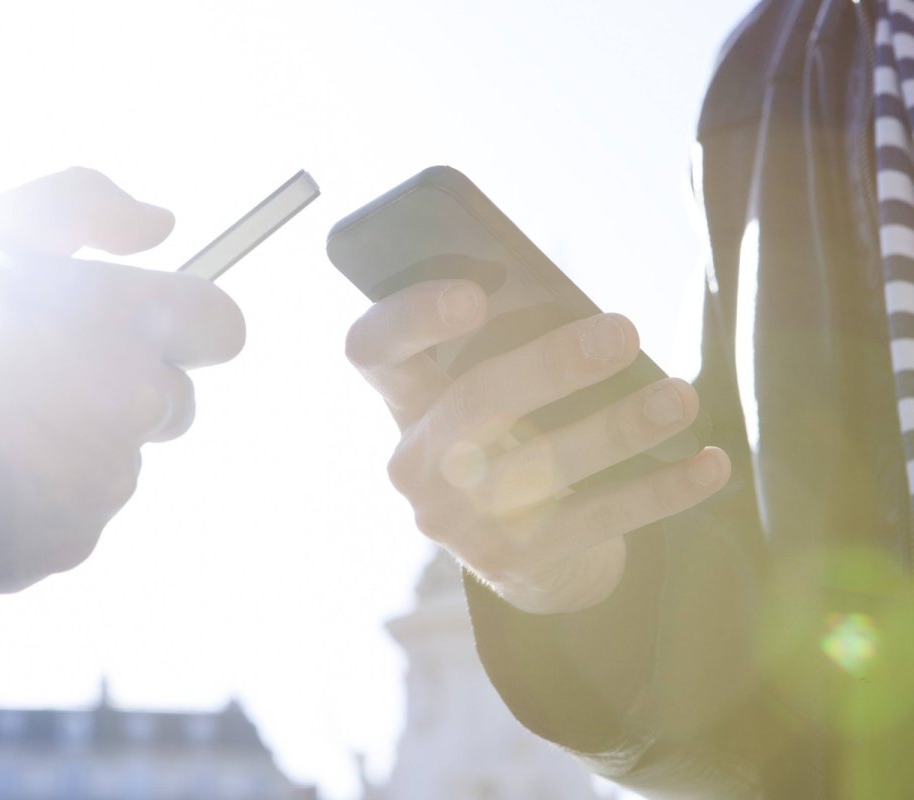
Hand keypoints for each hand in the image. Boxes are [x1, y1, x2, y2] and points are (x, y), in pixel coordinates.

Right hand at [345, 279, 729, 613]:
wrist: (523, 555)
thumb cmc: (517, 438)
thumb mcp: (494, 393)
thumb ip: (511, 349)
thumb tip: (589, 316)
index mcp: (404, 403)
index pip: (372, 349)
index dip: (412, 317)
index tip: (475, 294)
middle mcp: (418, 464)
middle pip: (474, 402)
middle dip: (550, 364)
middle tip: (624, 331)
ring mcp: (459, 521)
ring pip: (545, 464)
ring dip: (621, 426)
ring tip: (682, 397)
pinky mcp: (514, 562)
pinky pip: (598, 519)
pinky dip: (662, 489)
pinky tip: (711, 463)